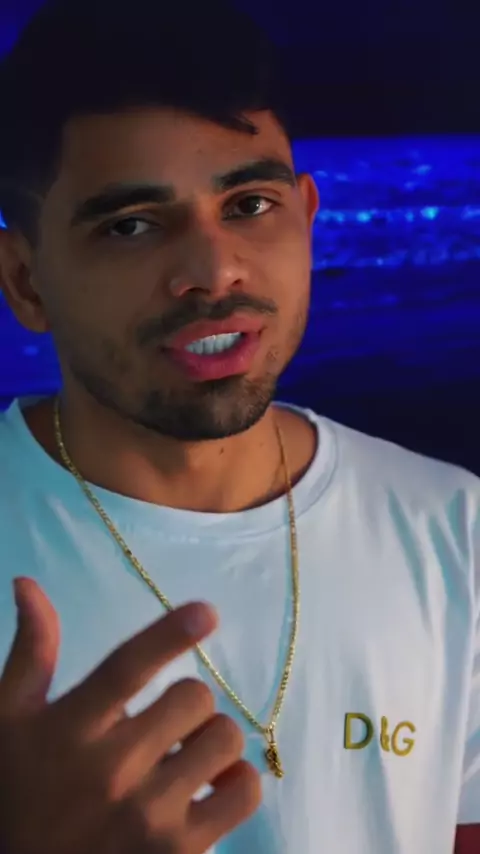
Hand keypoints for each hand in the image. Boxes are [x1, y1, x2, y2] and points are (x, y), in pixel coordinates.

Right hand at [0, 577, 260, 853]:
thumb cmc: (16, 793)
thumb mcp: (8, 722)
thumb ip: (31, 654)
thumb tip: (27, 584)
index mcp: (71, 728)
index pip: (126, 669)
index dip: (169, 634)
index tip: (207, 612)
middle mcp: (112, 769)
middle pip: (193, 697)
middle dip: (186, 701)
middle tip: (167, 723)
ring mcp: (148, 815)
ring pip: (224, 739)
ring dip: (212, 739)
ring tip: (186, 756)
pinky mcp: (179, 852)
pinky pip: (244, 794)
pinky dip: (239, 782)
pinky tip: (214, 786)